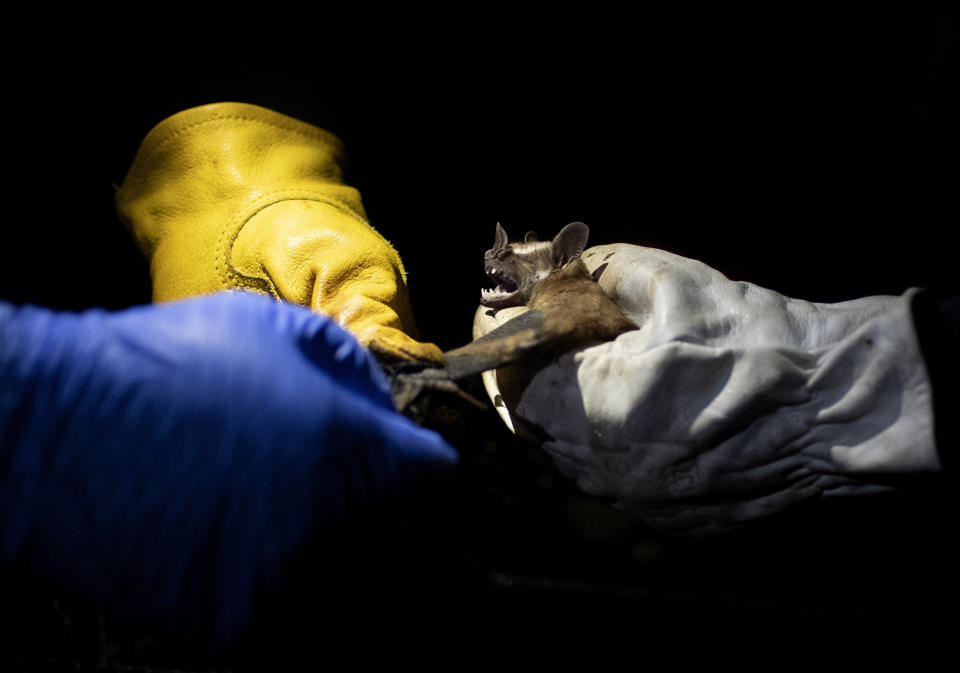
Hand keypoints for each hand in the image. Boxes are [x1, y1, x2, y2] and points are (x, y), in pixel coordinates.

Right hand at [0, 291, 456, 644]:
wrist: (63, 433)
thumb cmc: (171, 365)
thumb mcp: (273, 328)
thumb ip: (347, 363)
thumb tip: (377, 403)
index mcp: (357, 448)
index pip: (437, 476)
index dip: (422, 465)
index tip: (403, 466)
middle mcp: (337, 520)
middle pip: (407, 542)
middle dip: (392, 521)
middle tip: (356, 506)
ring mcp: (289, 580)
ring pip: (359, 593)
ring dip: (348, 570)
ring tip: (301, 535)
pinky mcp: (236, 627)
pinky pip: (294, 629)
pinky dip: (289, 605)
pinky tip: (254, 563)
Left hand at [476, 244, 938, 533]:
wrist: (840, 407)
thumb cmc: (756, 338)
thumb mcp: (670, 283)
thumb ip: (594, 273)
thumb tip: (546, 266)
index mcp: (602, 408)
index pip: (517, 381)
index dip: (509, 349)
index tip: (512, 325)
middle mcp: (612, 468)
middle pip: (536, 426)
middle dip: (532, 385)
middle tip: (545, 350)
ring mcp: (642, 503)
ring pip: (570, 463)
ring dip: (565, 424)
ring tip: (586, 384)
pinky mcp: (672, 523)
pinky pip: (614, 489)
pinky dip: (607, 456)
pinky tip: (632, 424)